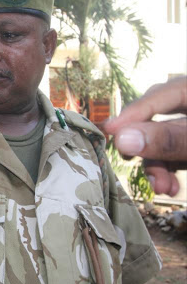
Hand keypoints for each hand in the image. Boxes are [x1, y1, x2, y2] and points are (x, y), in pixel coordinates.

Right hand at [104, 76, 186, 195]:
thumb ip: (168, 139)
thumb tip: (120, 139)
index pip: (159, 95)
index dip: (132, 114)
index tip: (107, 132)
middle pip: (157, 119)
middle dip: (147, 148)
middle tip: (130, 164)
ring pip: (165, 140)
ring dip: (159, 166)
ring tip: (162, 188)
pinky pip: (176, 152)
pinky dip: (170, 170)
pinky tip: (171, 187)